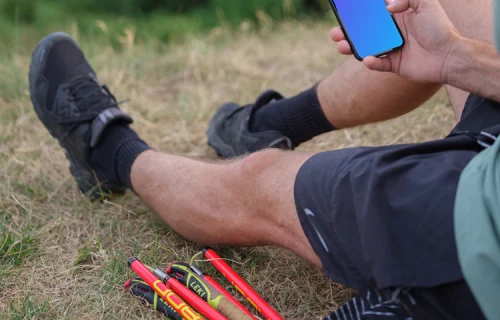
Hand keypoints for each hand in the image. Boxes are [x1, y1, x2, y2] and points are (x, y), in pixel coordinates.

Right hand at [331, 0, 460, 82]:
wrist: (449, 56)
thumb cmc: (439, 29)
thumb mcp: (426, 4)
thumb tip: (386, 6)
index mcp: (397, 17)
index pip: (372, 15)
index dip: (358, 14)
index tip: (344, 13)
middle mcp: (392, 33)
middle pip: (364, 32)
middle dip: (347, 33)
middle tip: (335, 33)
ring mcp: (391, 50)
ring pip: (366, 48)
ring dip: (352, 48)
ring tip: (341, 46)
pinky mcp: (394, 66)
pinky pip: (378, 65)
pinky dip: (371, 63)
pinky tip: (367, 60)